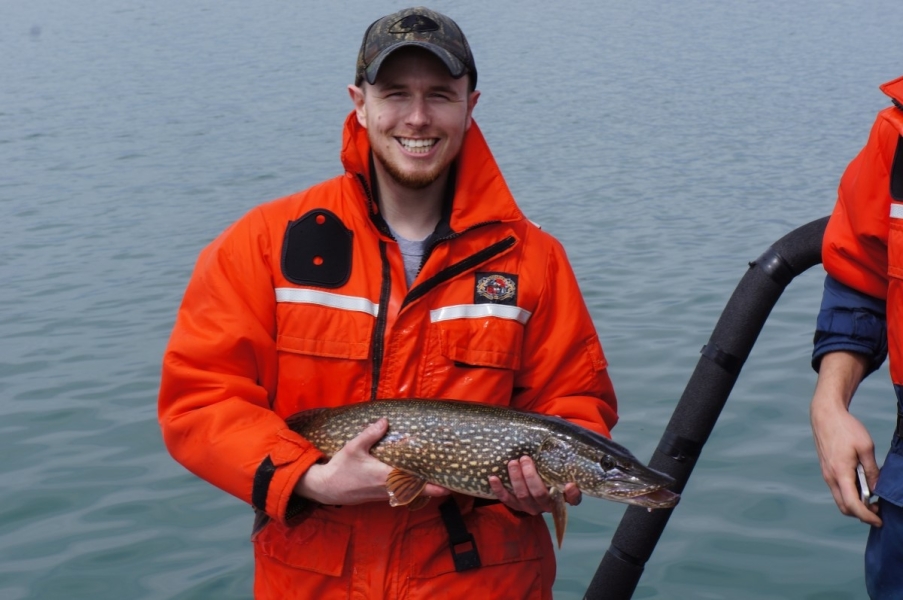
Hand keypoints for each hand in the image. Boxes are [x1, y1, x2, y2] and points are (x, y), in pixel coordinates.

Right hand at [295, 418, 449, 505]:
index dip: (433, 487)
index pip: (414, 484)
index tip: (448, 486)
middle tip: (450, 481)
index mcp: (385, 477)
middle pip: (417, 491)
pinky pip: (400, 493)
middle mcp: (387, 488)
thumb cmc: (341, 468)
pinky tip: (415, 480)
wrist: (326, 488)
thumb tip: (385, 421)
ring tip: (437, 480)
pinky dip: (411, 488)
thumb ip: (370, 434)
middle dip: (433, 488)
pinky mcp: (379, 495)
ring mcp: (384, 494)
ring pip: (409, 493)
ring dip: (423, 489)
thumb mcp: (353, 448)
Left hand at [488, 455, 580, 514]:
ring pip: (522, 495)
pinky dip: (498, 489)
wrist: (534, 484)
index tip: (569, 485)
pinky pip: (506, 499)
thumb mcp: (558, 471)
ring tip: (512, 463)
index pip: (572, 499)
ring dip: (516, 478)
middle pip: (539, 493)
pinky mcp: (516, 506)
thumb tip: (568, 471)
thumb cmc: (548, 474)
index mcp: (561, 497)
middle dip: (530, 475)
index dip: (571, 494)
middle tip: (524, 459)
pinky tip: (493, 478)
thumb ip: (562, 468)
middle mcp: (546, 505)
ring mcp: (530, 507)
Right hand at [810, 352, 880, 526]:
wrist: (825, 415)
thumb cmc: (846, 428)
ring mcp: (826, 473)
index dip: (867, 516)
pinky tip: (861, 485)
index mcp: (840, 472)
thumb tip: (876, 489)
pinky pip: (837, 489)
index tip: (880, 521)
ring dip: (855, 503)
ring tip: (872, 498)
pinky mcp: (826, 469)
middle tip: (879, 510)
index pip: (853, 504)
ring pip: (840, 498)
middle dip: (861, 513)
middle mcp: (830, 477)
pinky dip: (849, 494)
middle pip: (844, 507)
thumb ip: (872, 470)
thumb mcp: (866, 447)